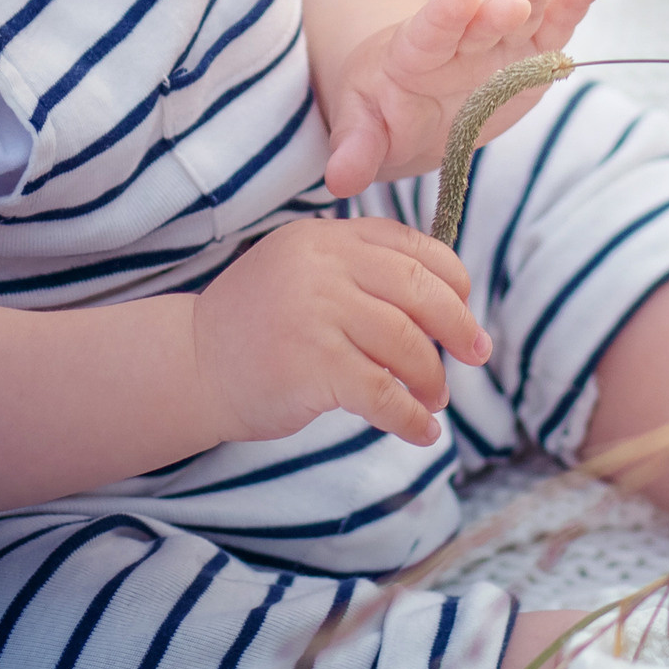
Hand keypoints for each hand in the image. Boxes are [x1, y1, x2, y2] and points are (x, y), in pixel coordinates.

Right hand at [191, 216, 491, 446]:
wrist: (191, 366)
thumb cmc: (259, 327)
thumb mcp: (305, 274)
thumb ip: (360, 272)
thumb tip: (449, 304)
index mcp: (327, 237)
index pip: (412, 247)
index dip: (453, 280)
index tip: (466, 311)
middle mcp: (323, 265)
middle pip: (419, 290)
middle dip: (458, 326)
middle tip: (477, 355)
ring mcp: (316, 312)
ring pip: (406, 343)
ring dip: (432, 377)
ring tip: (435, 398)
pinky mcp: (311, 364)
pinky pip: (383, 392)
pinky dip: (411, 417)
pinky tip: (422, 431)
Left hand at [322, 0, 604, 196]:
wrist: (406, 103)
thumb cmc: (380, 112)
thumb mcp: (361, 128)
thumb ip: (355, 148)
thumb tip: (338, 179)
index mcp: (413, 54)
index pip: (428, 31)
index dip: (444, 16)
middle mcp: (459, 40)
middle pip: (480, 20)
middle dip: (499, 9)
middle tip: (516, 2)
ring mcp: (497, 44)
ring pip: (522, 13)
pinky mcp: (528, 55)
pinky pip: (552, 29)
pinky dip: (572, 5)